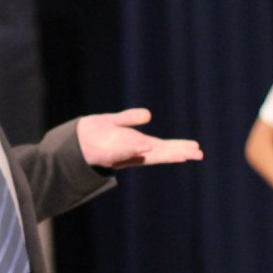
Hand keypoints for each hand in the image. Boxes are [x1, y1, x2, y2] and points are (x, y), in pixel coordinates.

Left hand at [76, 108, 202, 168]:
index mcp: (136, 145)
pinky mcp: (104, 155)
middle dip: (177, 153)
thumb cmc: (96, 132)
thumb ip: (130, 118)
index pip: (161, 148)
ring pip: (144, 156)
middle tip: (198, 154)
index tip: (195, 149)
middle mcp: (131, 152)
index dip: (178, 148)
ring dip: (161, 155)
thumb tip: (148, 115)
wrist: (73, 140)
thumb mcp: (115, 121)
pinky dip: (133, 150)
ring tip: (181, 155)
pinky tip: (146, 148)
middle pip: (159, 153)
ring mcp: (119, 155)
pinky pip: (121, 153)